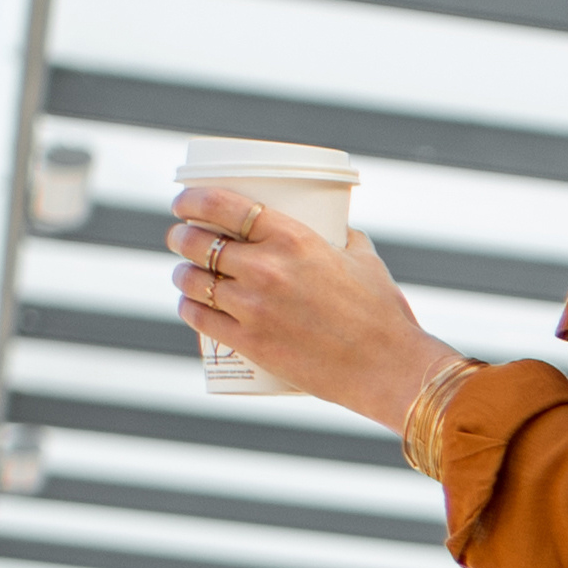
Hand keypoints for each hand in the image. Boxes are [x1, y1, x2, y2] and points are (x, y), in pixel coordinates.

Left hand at [168, 187, 456, 438]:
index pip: (222, 205)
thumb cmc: (381, 312)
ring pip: (194, 281)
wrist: (387, 367)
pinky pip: (201, 319)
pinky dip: (188, 309)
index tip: (182, 203)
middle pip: (199, 243)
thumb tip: (335, 228)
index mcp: (292, 237)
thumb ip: (342, 238)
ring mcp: (254, 307)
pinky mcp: (251, 343)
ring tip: (185, 273)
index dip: (192, 200)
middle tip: (180, 238)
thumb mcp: (363, 259)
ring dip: (182, 274)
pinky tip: (188, 305)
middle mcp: (266, 268)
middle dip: (180, 236)